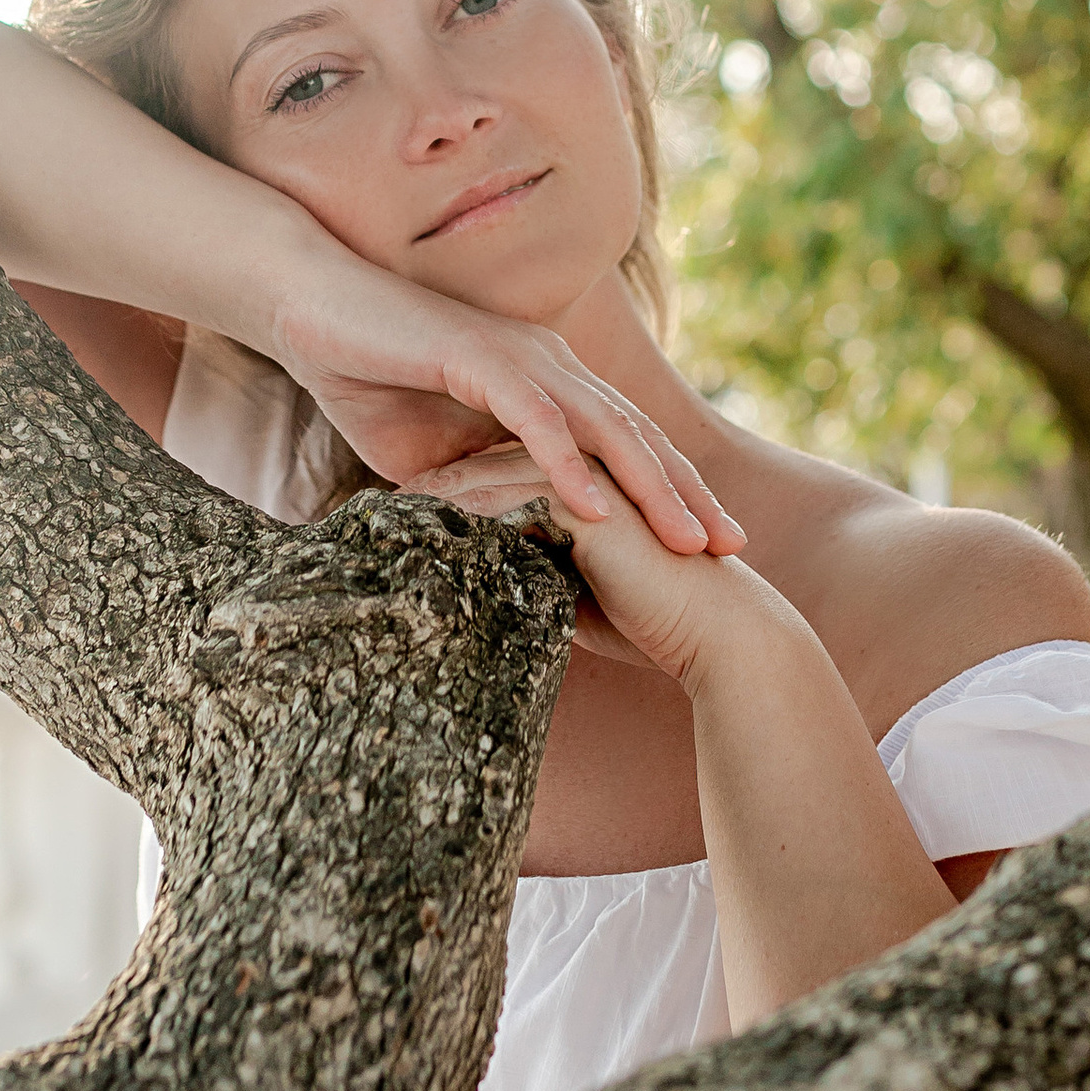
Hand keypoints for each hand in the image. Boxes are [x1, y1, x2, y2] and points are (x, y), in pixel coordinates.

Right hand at [268, 266, 742, 560]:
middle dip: (688, 494)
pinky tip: (593, 510)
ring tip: (685, 541)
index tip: (710, 548)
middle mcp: (549, 366)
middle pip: (637, 436)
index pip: (626, 445)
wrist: (308, 308)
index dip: (672, 493)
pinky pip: (535, 419)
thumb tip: (498, 547)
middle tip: (729, 548)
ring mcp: (519, 358)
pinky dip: (567, 465)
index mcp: (548, 384)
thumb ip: (476, 489)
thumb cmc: (368, 374)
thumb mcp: (434, 455)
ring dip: (649, 488)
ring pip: (603, 429)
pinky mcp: (478, 358)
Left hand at [403, 443, 770, 686]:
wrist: (717, 634)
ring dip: (436, 488)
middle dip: (431, 471)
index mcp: (588, 479)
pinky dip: (462, 508)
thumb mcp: (576, 594)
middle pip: (489, 456)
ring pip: (492, 469)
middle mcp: (588, 465)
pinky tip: (417, 523)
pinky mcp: (590, 500)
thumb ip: (538, 577)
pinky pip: (510, 494)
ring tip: (380, 509)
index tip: (398, 506)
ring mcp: (590, 476)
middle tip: (372, 494)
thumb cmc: (654, 625)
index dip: (451, 484)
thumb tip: (484, 594)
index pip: (502, 467)